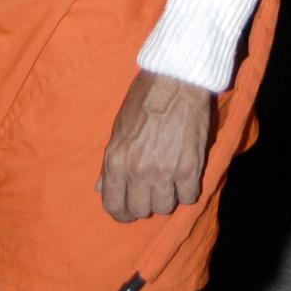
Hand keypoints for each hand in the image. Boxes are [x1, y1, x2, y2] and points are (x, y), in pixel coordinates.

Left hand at [98, 70, 211, 221]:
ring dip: (167, 196)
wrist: (176, 79)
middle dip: (145, 202)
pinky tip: (185, 173)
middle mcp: (137, 170)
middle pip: (140, 210)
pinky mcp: (189, 168)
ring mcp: (164, 172)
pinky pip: (188, 197)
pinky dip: (187, 189)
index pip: (113, 205)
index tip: (128, 208)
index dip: (121, 211)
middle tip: (151, 188)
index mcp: (115, 160)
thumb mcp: (118, 127)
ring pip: (164, 207)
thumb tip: (100, 188)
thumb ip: (110, 161)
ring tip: (170, 178)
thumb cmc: (144, 97)